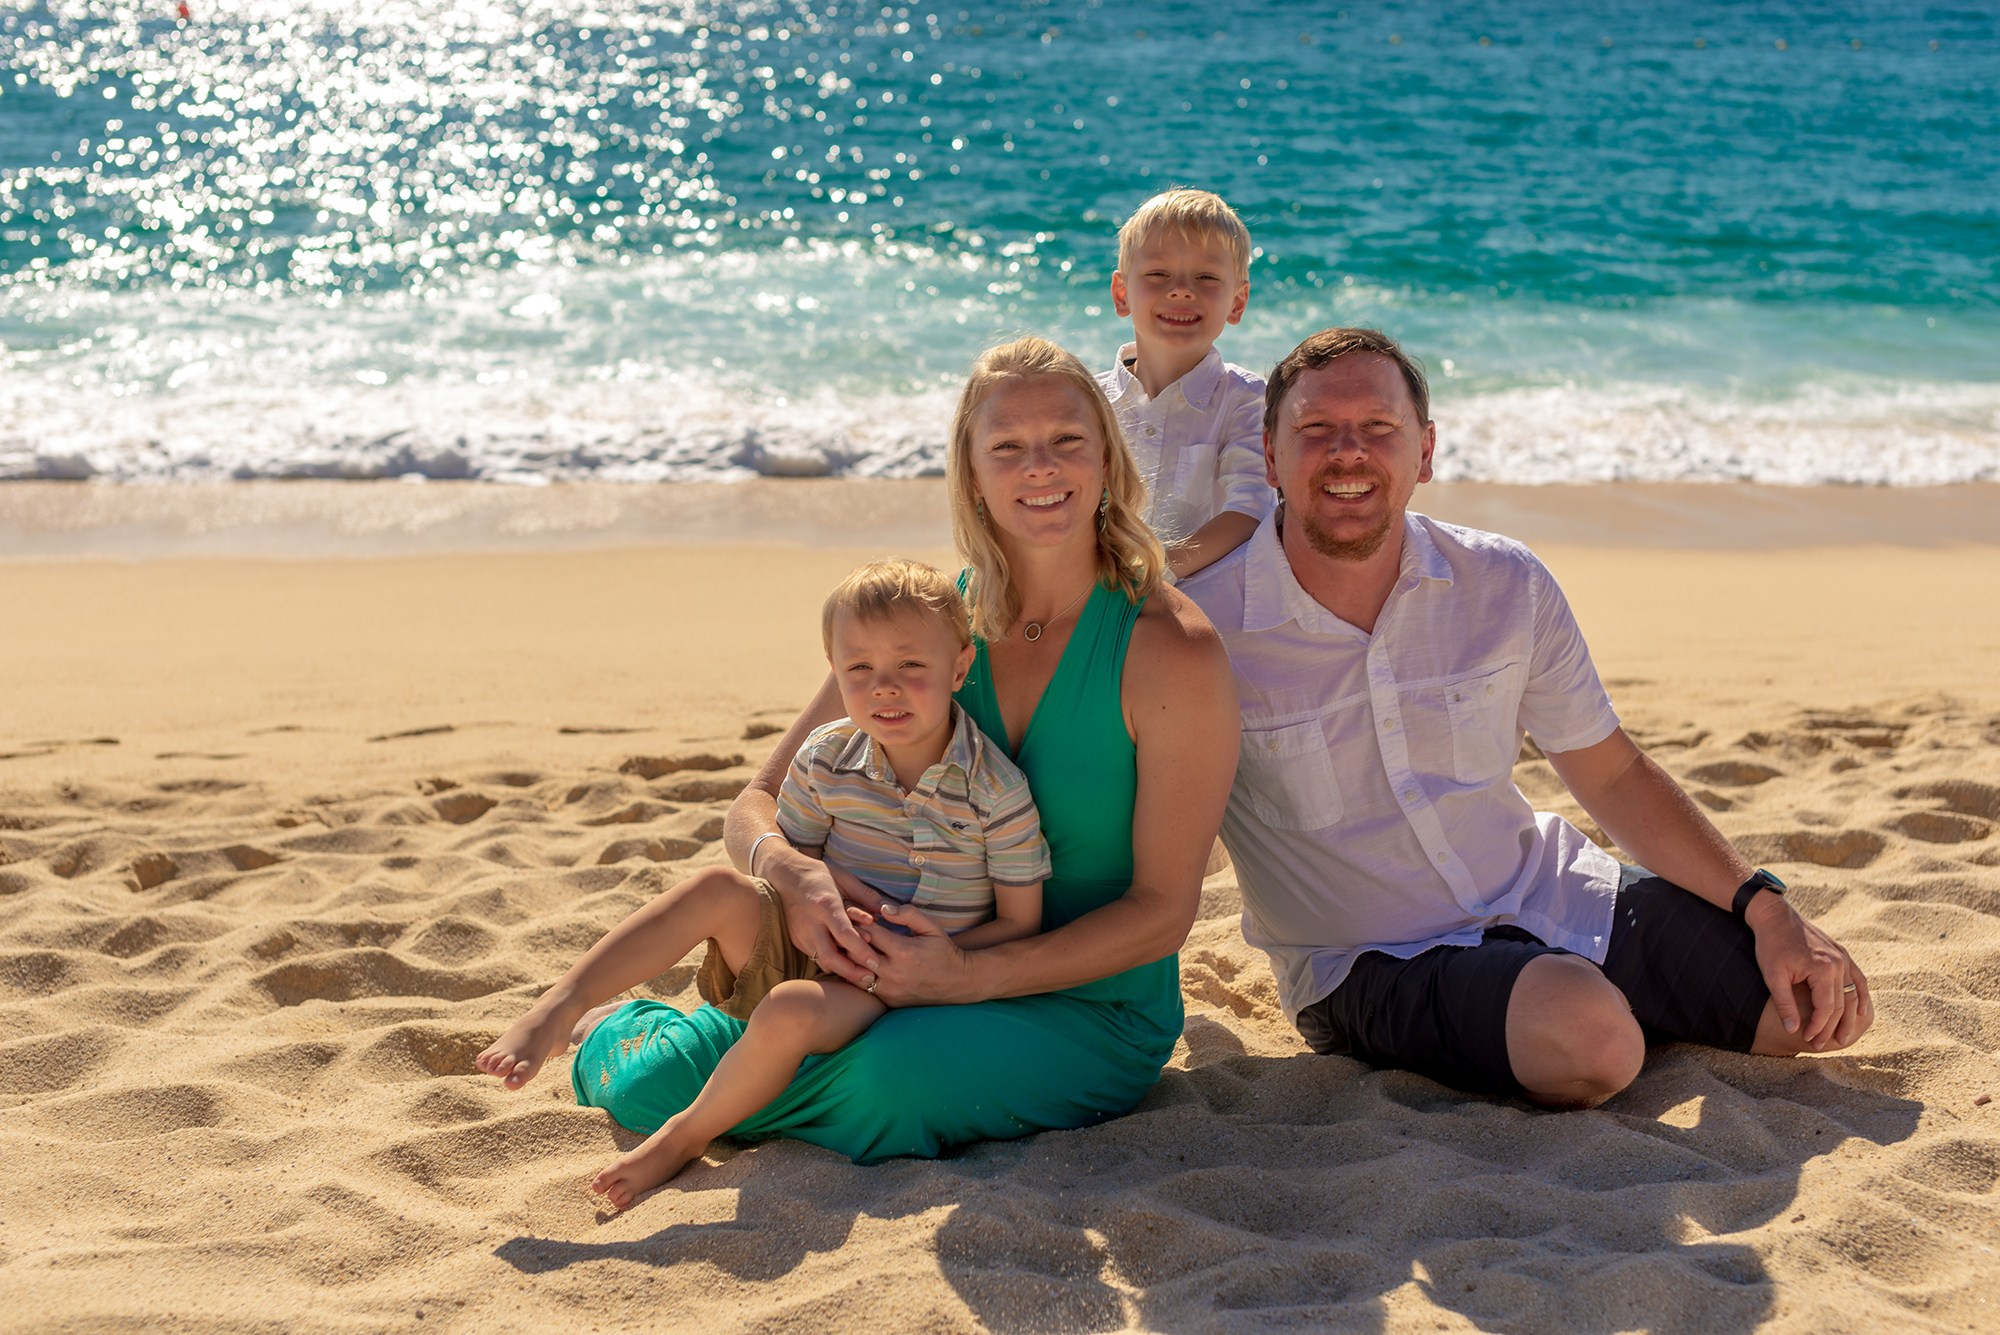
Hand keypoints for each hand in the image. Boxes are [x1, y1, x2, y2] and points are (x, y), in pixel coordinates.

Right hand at [764, 845, 878, 985]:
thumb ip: (864, 894)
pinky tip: (846, 966)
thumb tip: (884, 910)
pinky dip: (831, 963)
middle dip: (850, 972)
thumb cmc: (816, 874)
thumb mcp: (843, 877)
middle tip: (870, 978)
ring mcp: (801, 933)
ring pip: (822, 960)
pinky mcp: (796, 939)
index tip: (875, 962)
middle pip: (830, 956)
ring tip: (862, 976)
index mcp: (825, 904)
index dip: (860, 950)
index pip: (844, 933)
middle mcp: (811, 922)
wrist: (782, 874)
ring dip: (842, 970)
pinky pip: (816, 956)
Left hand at [852, 900, 978, 1006]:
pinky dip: (858, 973)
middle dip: (848, 938)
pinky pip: (864, 986)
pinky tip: (857, 962)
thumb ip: (908, 914)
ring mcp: (890, 989)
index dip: (858, 920)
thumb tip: (883, 909)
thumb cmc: (943, 951)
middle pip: (856, 953)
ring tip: (846, 944)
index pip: (869, 932)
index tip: (852, 912)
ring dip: (850, 958)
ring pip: (856, 972)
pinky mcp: (889, 1000)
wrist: (958, 983)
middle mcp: (894, 973)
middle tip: (843, 927)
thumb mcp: (931, 927)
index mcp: (904, 951)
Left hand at [1746, 892, 1871, 1048]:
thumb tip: (1793, 1030)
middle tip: (1820, 1045)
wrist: (1775, 916)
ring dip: (1849, 1017)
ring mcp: (1843, 958)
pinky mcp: (1842, 954)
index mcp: (1823, 969)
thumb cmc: (1771, 945)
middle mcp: (1839, 964)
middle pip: (1841, 1004)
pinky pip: (1858, 979)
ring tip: (1843, 1037)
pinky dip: (1861, 996)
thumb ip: (1785, 1004)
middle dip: (1831, 1028)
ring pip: (1852, 994)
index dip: (1818, 1027)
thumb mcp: (1773, 976)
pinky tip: (1861, 1012)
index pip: (1826, 1008)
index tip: (1808, 1039)